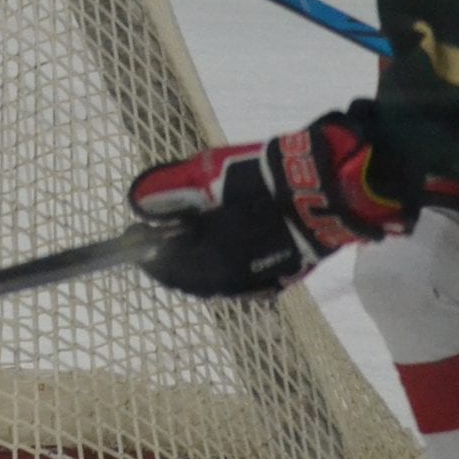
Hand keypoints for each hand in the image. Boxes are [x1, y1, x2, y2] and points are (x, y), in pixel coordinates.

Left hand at [128, 106, 406, 296]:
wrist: (324, 189)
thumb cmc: (265, 179)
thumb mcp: (212, 173)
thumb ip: (172, 187)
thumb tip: (138, 199)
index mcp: (212, 256)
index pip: (164, 265)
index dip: (143, 251)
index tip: (133, 234)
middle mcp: (232, 278)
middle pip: (186, 280)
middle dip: (166, 263)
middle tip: (154, 242)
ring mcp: (258, 282)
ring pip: (212, 285)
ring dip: (191, 269)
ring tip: (182, 247)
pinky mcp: (280, 279)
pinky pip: (237, 285)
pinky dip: (218, 273)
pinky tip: (214, 256)